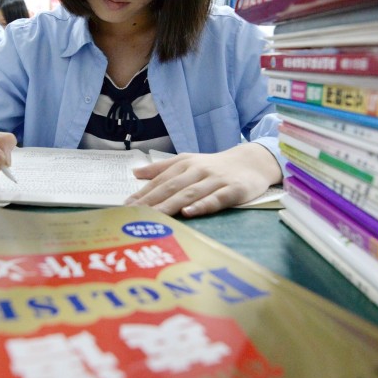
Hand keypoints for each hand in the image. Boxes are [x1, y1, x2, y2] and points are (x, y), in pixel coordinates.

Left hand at [125, 143, 281, 217]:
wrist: (251, 162)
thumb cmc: (214, 166)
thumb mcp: (188, 162)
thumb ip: (162, 168)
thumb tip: (135, 172)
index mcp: (184, 164)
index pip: (160, 180)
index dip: (143, 193)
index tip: (126, 206)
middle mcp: (198, 171)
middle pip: (172, 187)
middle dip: (152, 201)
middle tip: (134, 214)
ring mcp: (215, 180)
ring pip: (190, 193)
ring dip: (171, 204)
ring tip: (154, 215)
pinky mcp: (233, 190)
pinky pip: (216, 199)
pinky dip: (202, 205)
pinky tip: (189, 212)